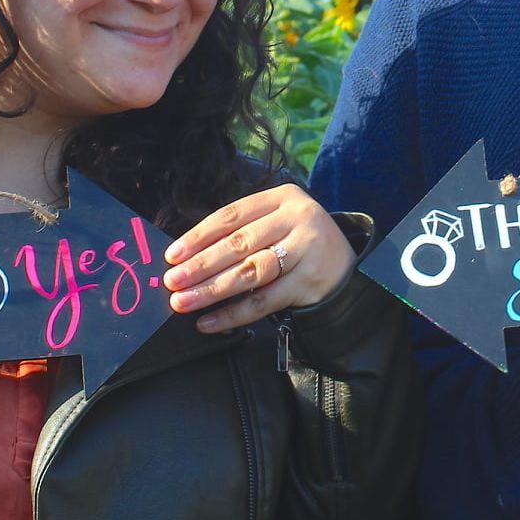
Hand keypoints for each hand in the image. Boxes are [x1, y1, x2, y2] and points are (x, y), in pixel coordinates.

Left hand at [162, 184, 356, 333]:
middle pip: (239, 243)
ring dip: (212, 290)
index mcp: (283, 198)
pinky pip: (264, 301)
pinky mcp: (309, 281)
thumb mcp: (277, 223)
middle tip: (173, 281)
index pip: (232, 215)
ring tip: (184, 302)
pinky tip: (210, 322)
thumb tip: (187, 258)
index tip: (172, 255)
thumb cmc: (298, 243)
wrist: (346, 268)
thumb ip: (241, 232)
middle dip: (201, 265)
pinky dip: (233, 313)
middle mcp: (297, 219)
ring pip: (250, 272)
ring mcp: (306, 250)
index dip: (199, 236)